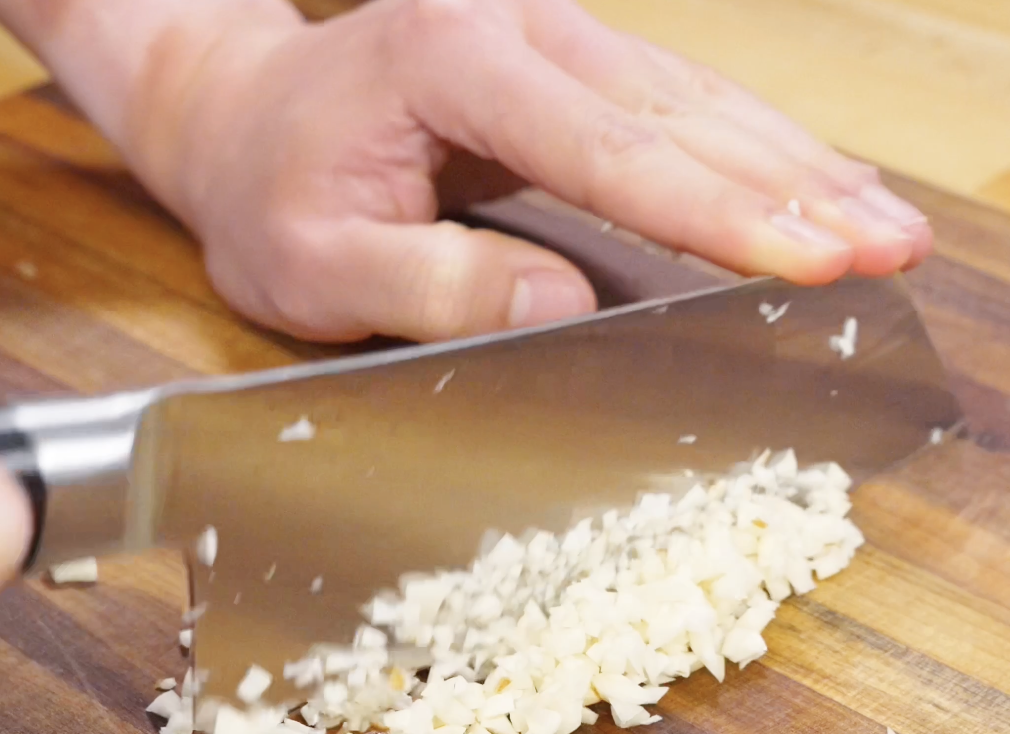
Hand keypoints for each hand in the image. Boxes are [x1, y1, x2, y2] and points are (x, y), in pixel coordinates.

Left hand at [147, 0, 930, 342]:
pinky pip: (678, 105)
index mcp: (452, 63)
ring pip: (700, 100)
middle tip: (889, 248)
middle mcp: (515, 24)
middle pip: (683, 113)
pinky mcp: (565, 61)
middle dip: (796, 189)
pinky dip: (752, 152)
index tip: (807, 261)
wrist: (243, 119)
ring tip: (882, 223)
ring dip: (798, 167)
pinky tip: (809, 184)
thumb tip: (564, 306)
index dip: (720, 215)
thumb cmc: (271, 196)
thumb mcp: (318, 267)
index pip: (613, 152)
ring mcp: (547, 32)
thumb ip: (432, 286)